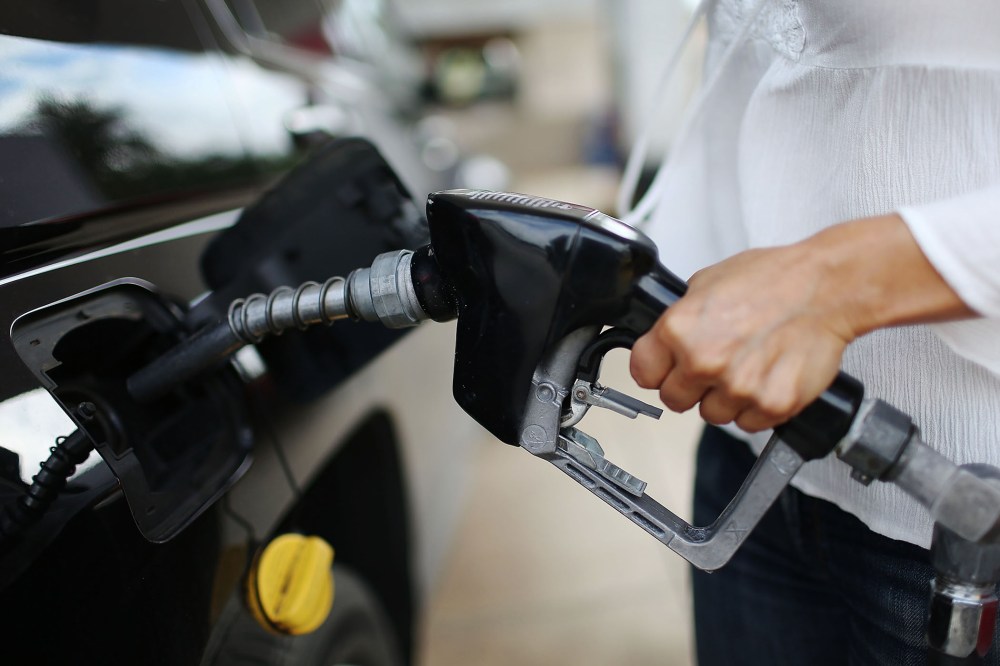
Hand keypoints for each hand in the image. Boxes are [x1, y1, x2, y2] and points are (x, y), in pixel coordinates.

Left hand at [629, 214, 974, 431]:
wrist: (827, 288)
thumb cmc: (774, 279)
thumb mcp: (707, 282)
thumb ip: (680, 317)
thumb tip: (664, 340)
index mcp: (679, 330)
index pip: (642, 373)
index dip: (655, 369)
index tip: (665, 367)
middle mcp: (704, 362)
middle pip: (674, 400)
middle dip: (689, 385)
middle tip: (713, 365)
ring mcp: (738, 388)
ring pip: (712, 415)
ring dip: (724, 398)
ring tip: (746, 366)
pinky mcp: (771, 405)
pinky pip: (748, 423)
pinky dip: (756, 406)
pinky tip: (766, 377)